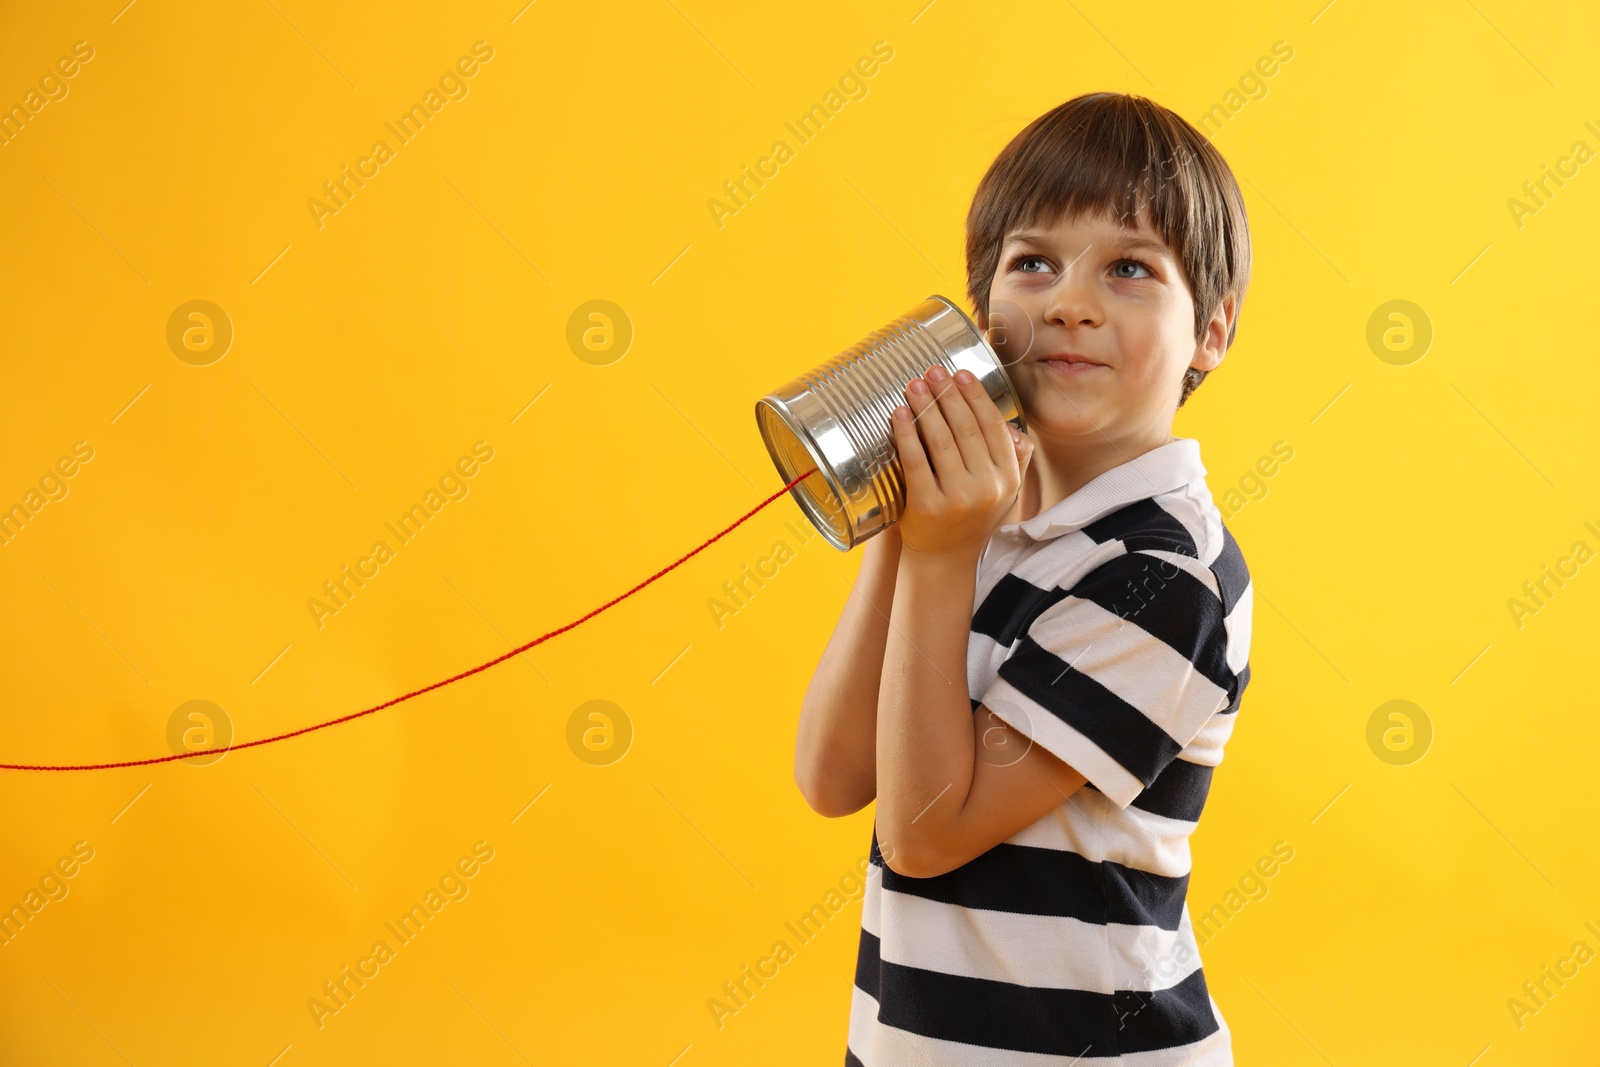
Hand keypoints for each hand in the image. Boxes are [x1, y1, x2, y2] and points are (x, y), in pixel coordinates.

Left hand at [890, 365, 1032, 558]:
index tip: (959, 374)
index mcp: (1007, 478)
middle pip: (965, 429)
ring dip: (925, 407)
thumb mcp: (1003, 492)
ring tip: (913, 385)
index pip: (993, 427)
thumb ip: (1013, 459)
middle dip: (947, 394)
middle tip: (932, 371)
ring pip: (940, 441)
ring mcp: (958, 498)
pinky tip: (898, 414)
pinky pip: (915, 461)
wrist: (945, 560)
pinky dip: (906, 434)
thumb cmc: (971, 517)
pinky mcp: (928, 507)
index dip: (975, 397)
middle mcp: (987, 488)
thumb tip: (1014, 426)